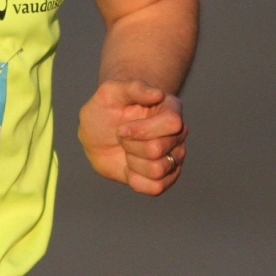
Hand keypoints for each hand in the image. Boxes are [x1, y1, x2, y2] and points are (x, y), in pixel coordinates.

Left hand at [78, 80, 184, 195]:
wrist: (97, 134)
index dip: (142, 130)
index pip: (172, 123)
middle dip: (130, 145)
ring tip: (127, 151)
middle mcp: (178, 133)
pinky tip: (130, 168)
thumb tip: (158, 94)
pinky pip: (157, 188)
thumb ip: (134, 88)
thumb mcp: (111, 92)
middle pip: (158, 149)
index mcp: (170, 108)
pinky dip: (136, 180)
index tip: (122, 128)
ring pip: (157, 170)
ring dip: (133, 162)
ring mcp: (174, 156)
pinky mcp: (166, 177)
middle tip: (122, 137)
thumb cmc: (105, 109)